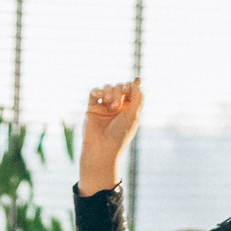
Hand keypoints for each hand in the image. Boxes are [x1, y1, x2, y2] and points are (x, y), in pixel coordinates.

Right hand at [77, 81, 142, 195]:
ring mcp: (104, 107)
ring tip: (109, 104)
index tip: (129, 89)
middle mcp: (117, 107)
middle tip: (117, 105)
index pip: (131, 90)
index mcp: (129, 109)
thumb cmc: (119, 134)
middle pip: (119, 87)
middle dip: (119, 91)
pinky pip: (94, 93)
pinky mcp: (92, 108)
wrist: (101, 149)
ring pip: (107, 88)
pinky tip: (100, 96)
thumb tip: (136, 82)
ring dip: (109, 92)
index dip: (131, 86)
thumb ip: (138, 97)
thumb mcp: (134, 115)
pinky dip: (97, 91)